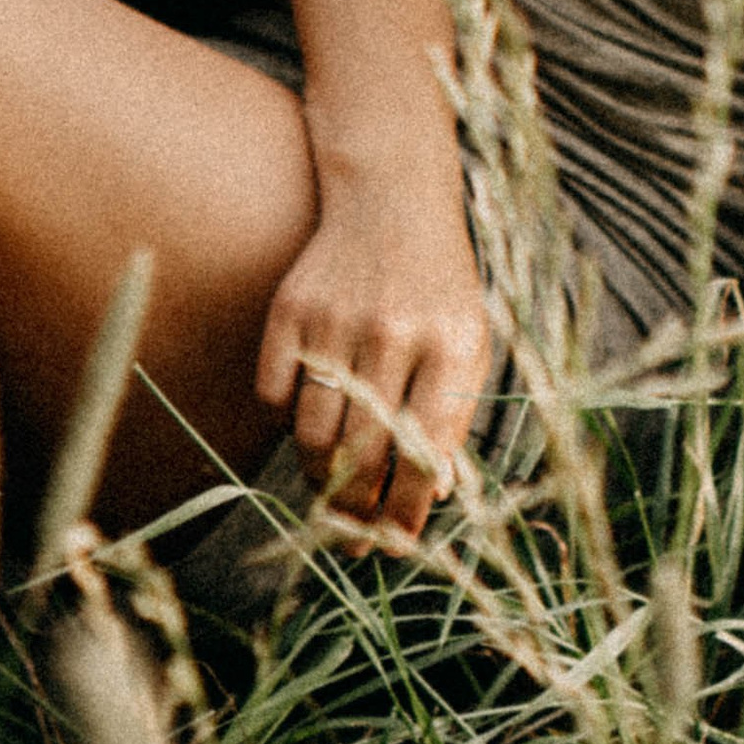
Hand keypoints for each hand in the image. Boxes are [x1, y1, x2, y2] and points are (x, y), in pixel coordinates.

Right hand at [253, 198, 491, 536]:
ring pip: (313, 433)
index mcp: (449, 342)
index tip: (395, 544)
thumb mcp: (469, 342)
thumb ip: (455, 416)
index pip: (424, 454)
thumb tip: (431, 497)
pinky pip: (274, 394)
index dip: (406, 511)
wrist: (393, 199)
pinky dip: (285, 417)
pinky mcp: (292, 306)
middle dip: (355, 509)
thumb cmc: (438, 287)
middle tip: (352, 536)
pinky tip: (307, 413)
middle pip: (361, 454)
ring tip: (332, 481)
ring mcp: (338, 317)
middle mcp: (393, 330)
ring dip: (319, 473)